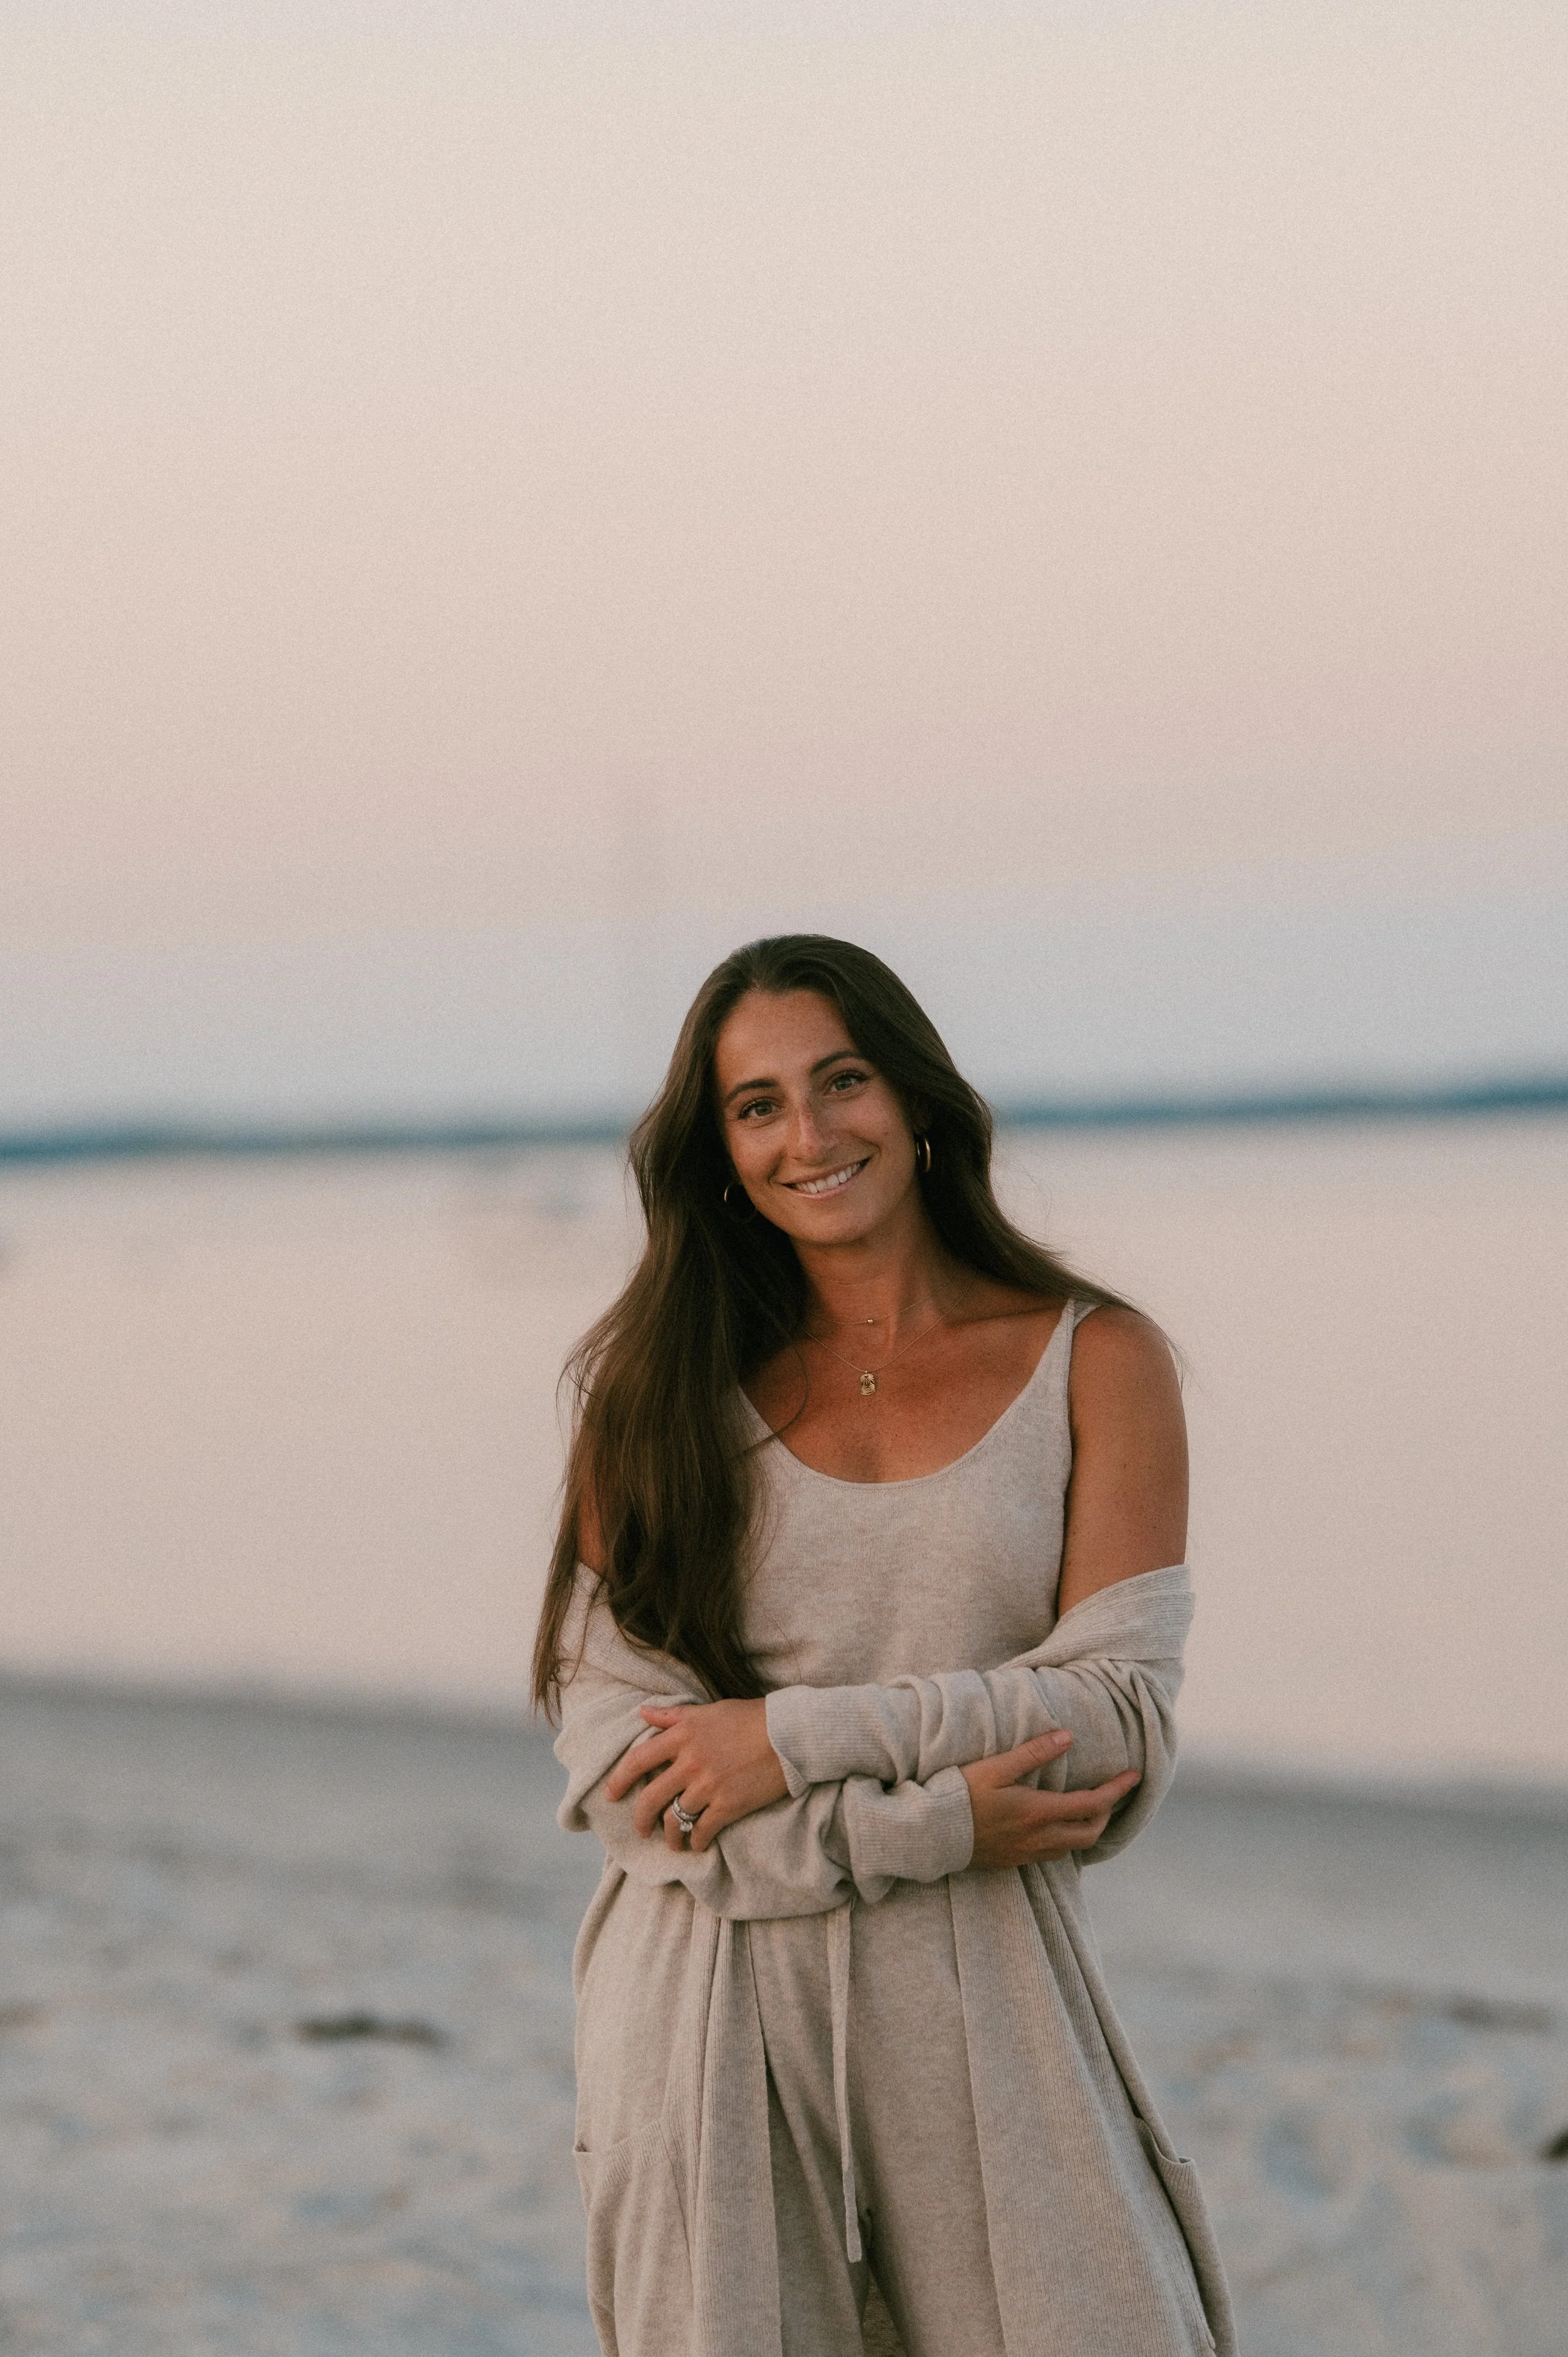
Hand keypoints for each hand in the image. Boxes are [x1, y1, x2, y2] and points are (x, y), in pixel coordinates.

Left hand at [603, 1698, 788, 1851]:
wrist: (790, 1734)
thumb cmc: (751, 1718)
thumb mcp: (708, 1711)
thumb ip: (673, 1715)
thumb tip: (643, 1712)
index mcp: (682, 1734)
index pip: (638, 1759)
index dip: (619, 1780)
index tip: (611, 1795)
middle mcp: (690, 1761)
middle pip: (650, 1798)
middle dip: (641, 1819)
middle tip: (641, 1829)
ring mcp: (708, 1785)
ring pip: (674, 1820)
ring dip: (670, 1836)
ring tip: (672, 1842)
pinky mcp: (728, 1805)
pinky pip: (701, 1831)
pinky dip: (696, 1842)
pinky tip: (697, 1844)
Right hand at [962, 1731, 1140, 1869]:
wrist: (931, 1834)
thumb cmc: (961, 1795)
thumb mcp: (996, 1767)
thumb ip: (1034, 1753)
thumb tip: (1067, 1736)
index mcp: (1038, 1812)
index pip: (1093, 1804)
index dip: (1117, 1790)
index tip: (1134, 1776)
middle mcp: (1039, 1837)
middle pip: (1090, 1832)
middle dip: (1107, 1812)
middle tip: (1111, 1791)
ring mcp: (1027, 1853)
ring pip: (1073, 1846)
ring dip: (1088, 1828)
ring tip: (1089, 1807)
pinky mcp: (1014, 1861)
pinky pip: (1054, 1854)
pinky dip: (1067, 1839)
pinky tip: (1058, 1825)